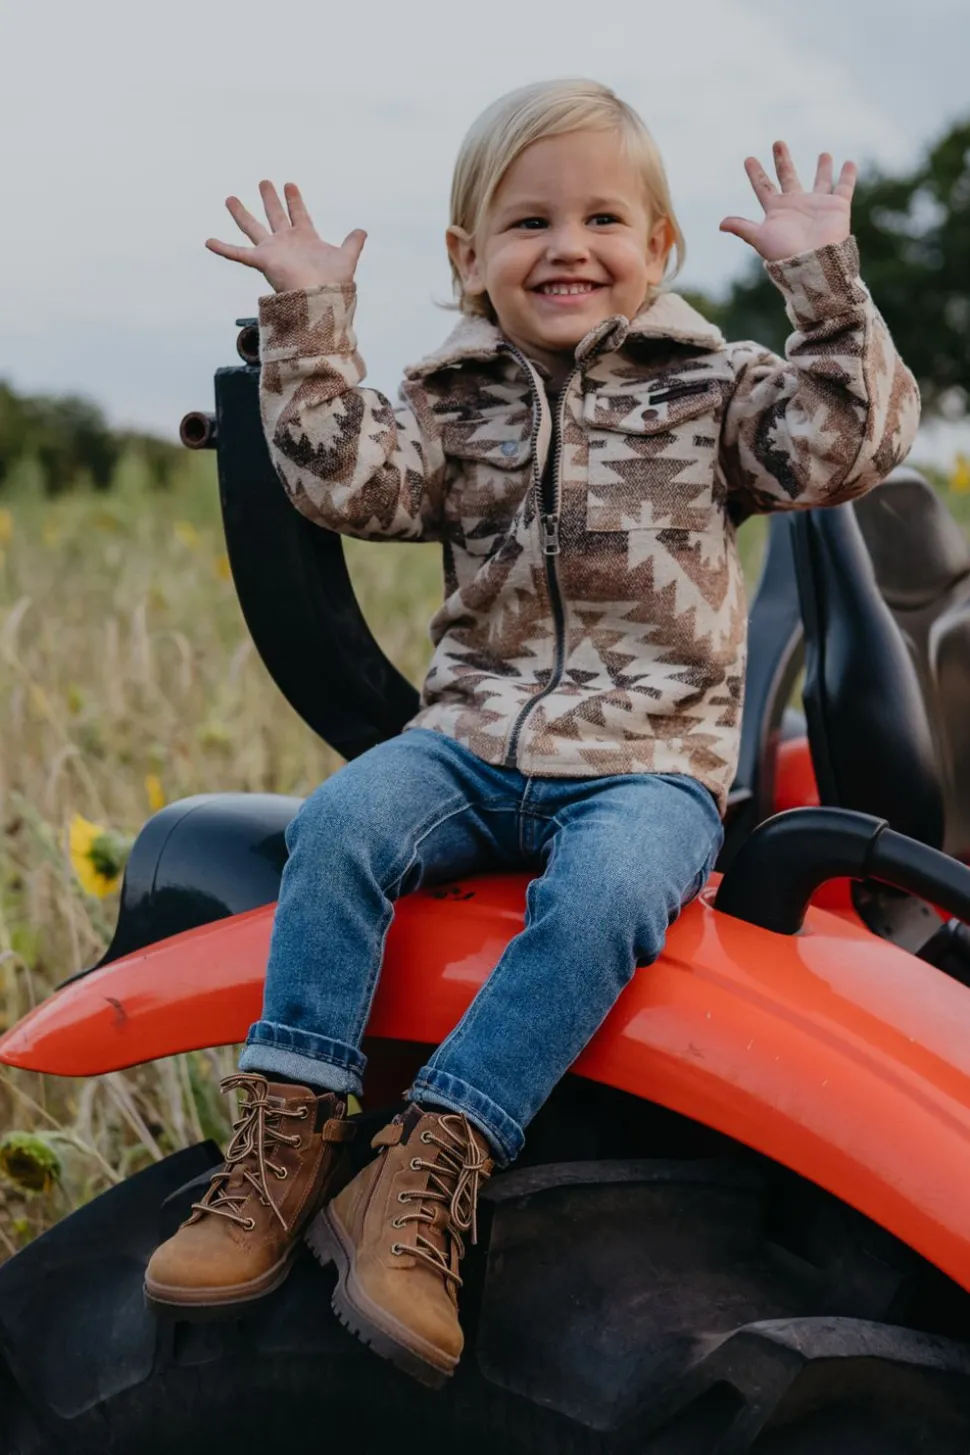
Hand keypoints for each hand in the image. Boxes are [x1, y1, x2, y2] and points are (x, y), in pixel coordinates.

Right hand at [206, 181, 366, 292]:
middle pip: (276, 215)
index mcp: (306, 239)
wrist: (320, 299)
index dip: (295, 200)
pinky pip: (238, 253)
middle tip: (264, 181)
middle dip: (271, 198)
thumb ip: (353, 243)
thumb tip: (362, 231)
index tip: (289, 184)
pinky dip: (223, 248)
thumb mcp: (347, 257)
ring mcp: (273, 251)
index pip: (299, 214)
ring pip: (253, 227)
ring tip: (230, 198)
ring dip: (242, 213)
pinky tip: (208, 241)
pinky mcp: (262, 261)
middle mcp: (287, 243)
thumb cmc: (334, 283)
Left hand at [720, 142, 855, 261]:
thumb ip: (743, 228)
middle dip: (782, 160)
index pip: (763, 187)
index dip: (755, 173)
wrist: (813, 264)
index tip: (748, 159)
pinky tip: (849, 163)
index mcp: (777, 210)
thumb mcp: (761, 239)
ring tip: (824, 154)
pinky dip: (848, 176)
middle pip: (788, 176)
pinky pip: (844, 188)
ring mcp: (817, 205)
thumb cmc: (785, 253)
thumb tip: (720, 224)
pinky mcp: (837, 207)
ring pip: (820, 181)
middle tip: (778, 142)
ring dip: (823, 168)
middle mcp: (796, 205)